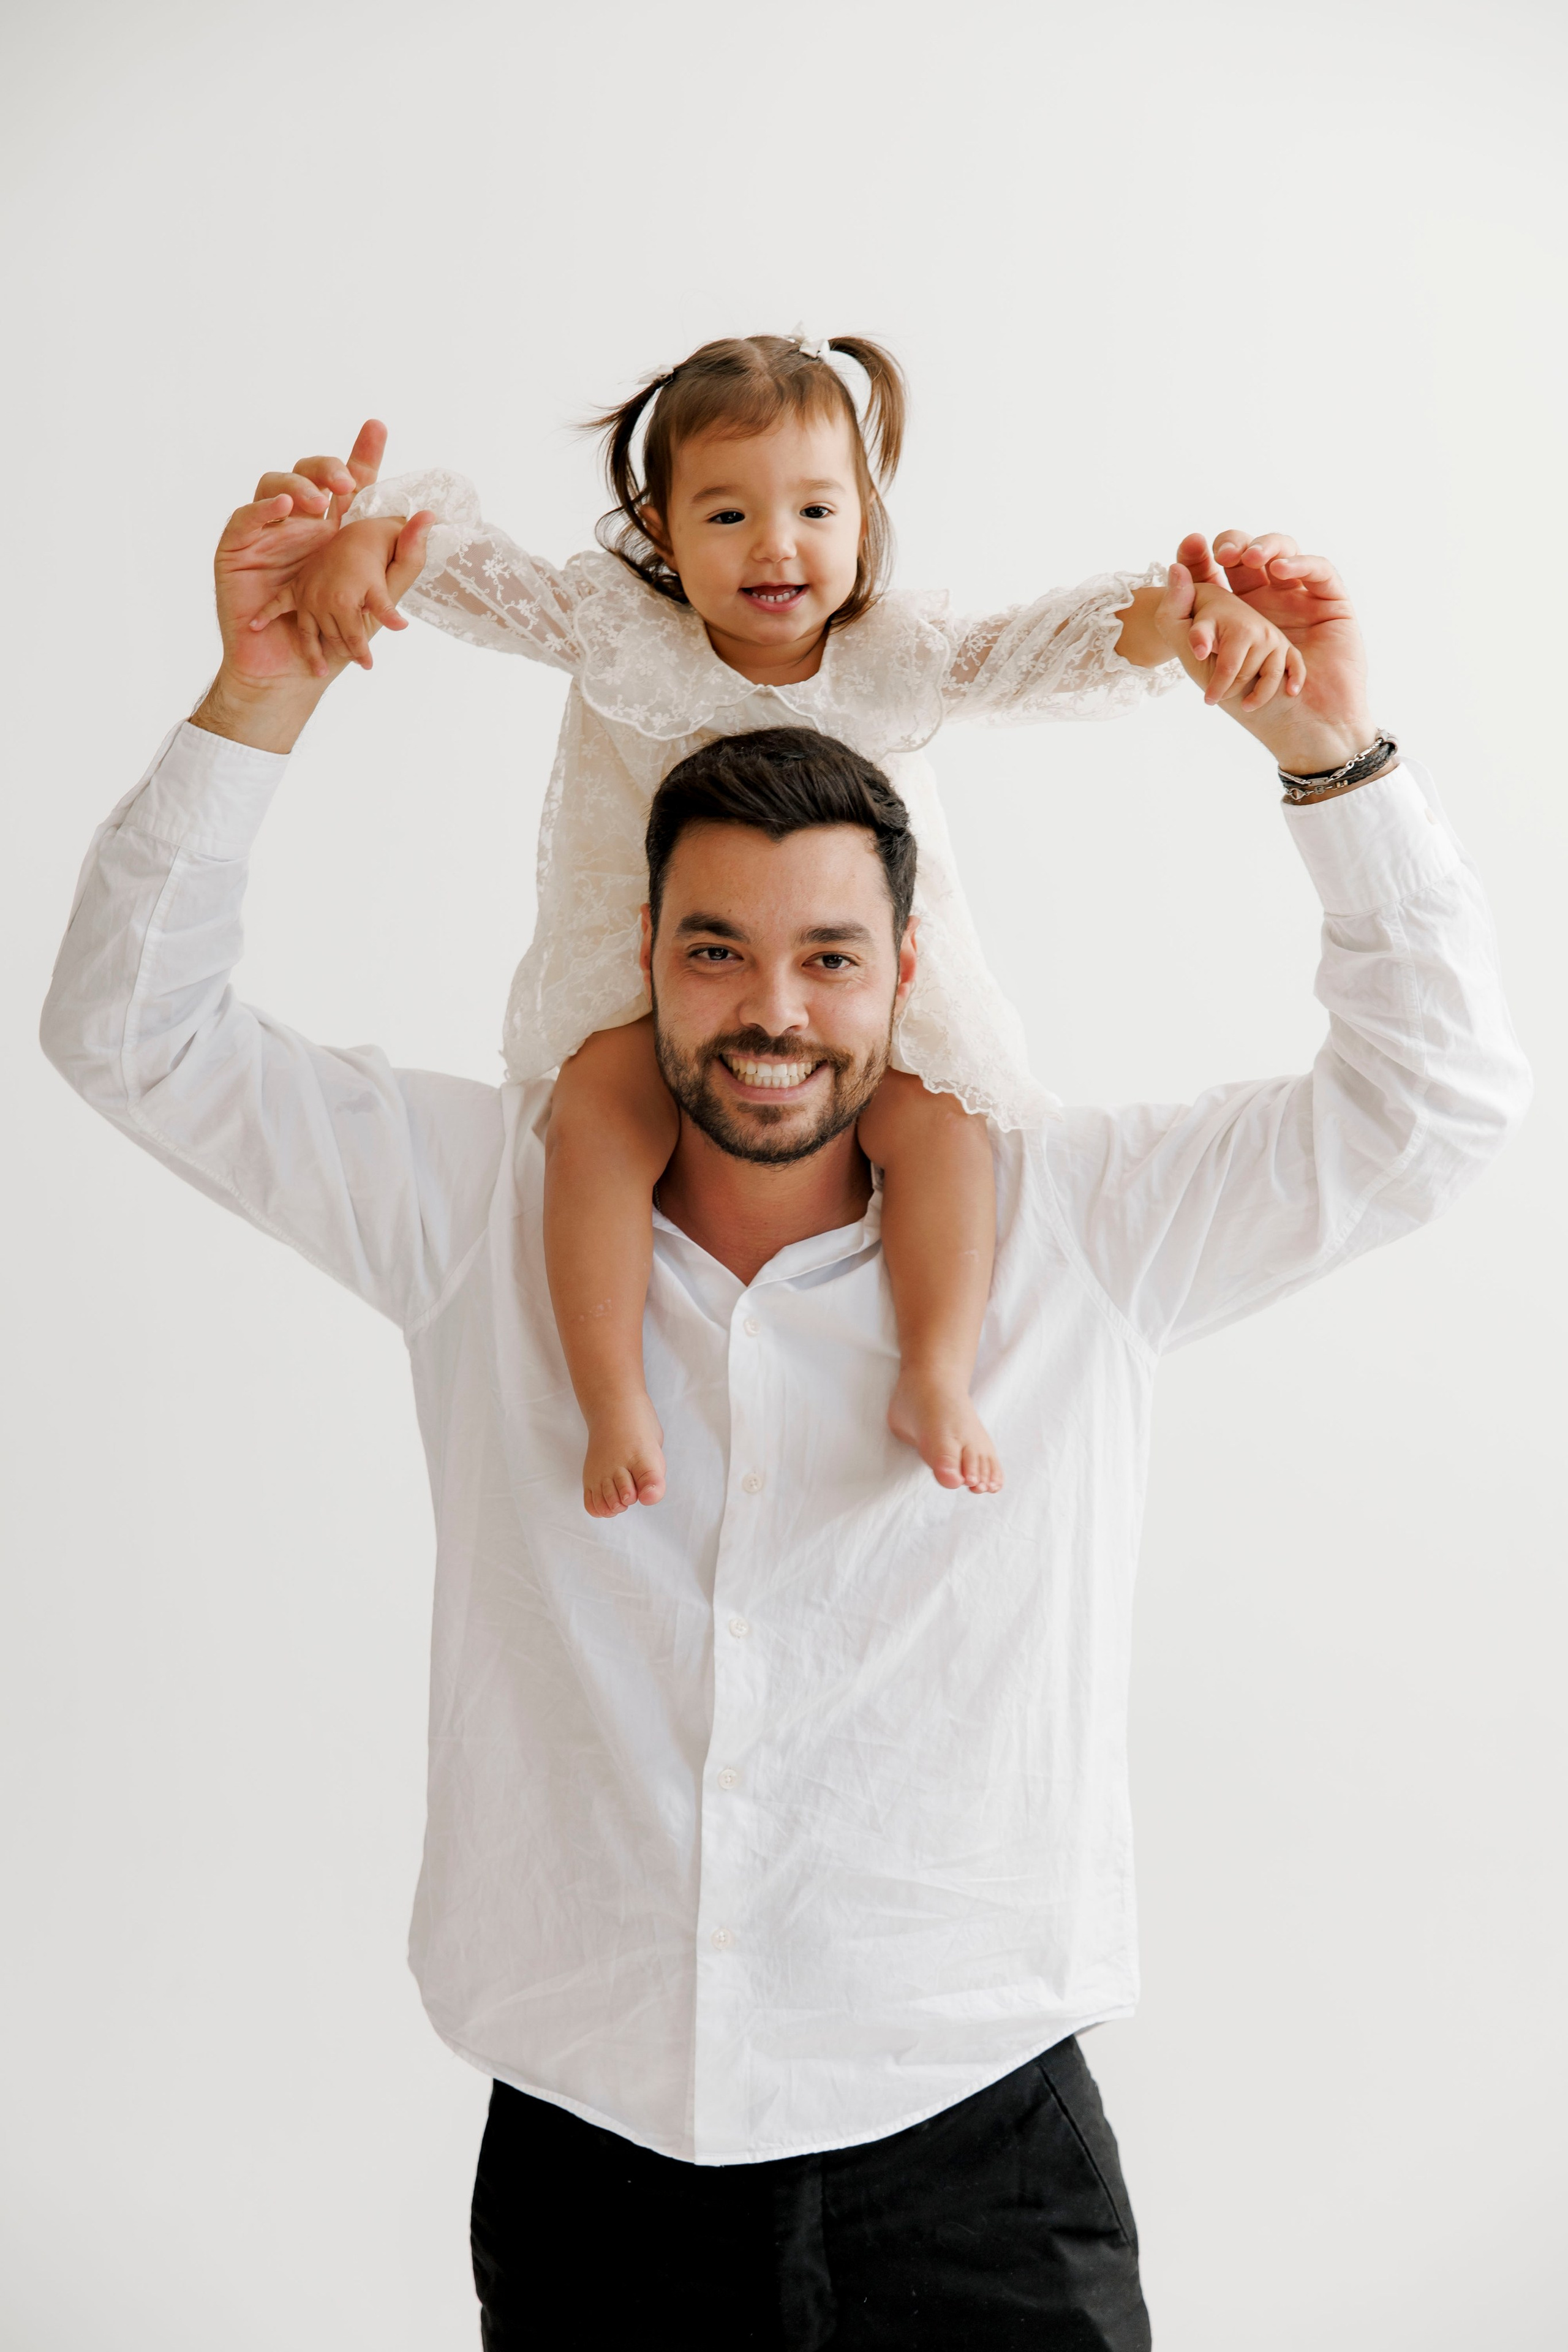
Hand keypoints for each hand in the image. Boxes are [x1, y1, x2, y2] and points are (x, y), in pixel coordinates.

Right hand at [213, 420, 385, 684]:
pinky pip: (245, 517)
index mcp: (335, 533)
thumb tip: (428, 518)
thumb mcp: (375, 602)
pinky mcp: (237, 549)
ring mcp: (267, 534)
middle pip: (310, 475)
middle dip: (329, 469)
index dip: (363, 456)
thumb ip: (401, 561)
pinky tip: (286, 509)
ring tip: (318, 502)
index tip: (378, 428)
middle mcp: (300, 525)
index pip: (350, 486)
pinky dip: (264, 508)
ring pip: (275, 486)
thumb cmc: (332, 642)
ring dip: (298, 487)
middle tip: (348, 484)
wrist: (290, 676)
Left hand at [1163, 529, 1374, 771]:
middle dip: (1236, 542)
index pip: (1216, 567)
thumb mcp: (1201, 661)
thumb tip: (1173, 568)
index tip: (1192, 543)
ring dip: (1268, 547)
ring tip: (1249, 558)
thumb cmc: (1247, 700)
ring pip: (1286, 552)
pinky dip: (1303, 565)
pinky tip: (1282, 571)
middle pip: (1250, 552)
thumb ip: (1180, 619)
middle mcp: (1268, 597)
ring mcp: (1301, 597)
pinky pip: (1322, 571)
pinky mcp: (1333, 602)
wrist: (1297, 729)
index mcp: (1234, 608)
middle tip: (1223, 552)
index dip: (1202, 552)